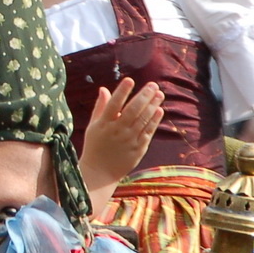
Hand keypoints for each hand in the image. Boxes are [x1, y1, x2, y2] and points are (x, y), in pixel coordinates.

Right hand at [79, 77, 163, 191]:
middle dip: (144, 96)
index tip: (130, 80)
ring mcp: (129, 140)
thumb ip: (100, 107)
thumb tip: (104, 89)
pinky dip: (154, 121)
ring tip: (159, 94)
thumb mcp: (94, 126)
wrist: (100, 172)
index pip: (114, 104)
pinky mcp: (139, 149)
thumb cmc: (95, 145)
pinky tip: (159, 110)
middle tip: (153, 85)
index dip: (122, 92)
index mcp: (104, 124)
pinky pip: (148, 132)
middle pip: (133, 110)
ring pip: (143, 120)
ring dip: (153, 105)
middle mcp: (117, 131)